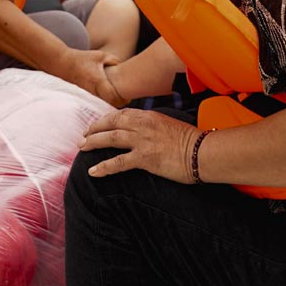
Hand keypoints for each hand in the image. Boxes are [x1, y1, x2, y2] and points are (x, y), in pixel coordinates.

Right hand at [61, 49, 125, 105]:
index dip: (123, 100)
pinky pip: (97, 104)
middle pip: (110, 106)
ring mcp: (88, 96)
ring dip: (111, 103)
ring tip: (118, 97)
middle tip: (126, 98)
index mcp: (98, 81)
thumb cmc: (83, 58)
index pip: (113, 98)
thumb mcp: (101, 56)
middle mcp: (93, 91)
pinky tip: (108, 96)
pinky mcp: (85, 97)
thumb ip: (114, 61)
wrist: (63, 64)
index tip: (128, 96)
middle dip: (119, 104)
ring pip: (103, 106)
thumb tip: (124, 68)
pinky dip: (104, 102)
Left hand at [80, 108, 198, 182]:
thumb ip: (155, 126)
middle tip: (84, 136)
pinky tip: (92, 171)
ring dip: (93, 142)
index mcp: (150, 116)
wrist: (203, 152)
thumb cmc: (192, 141)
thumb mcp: (171, 125)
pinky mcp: (144, 159)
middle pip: (111, 123)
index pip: (121, 114)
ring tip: (82, 148)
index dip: (106, 119)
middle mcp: (143, 125)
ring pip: (110, 139)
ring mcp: (142, 141)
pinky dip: (103, 166)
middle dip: (94, 129)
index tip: (98, 125)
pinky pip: (118, 163)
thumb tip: (148, 132)